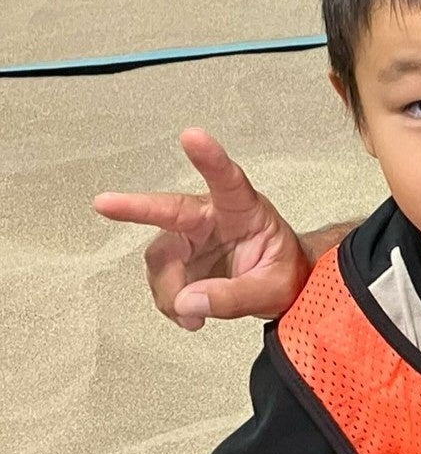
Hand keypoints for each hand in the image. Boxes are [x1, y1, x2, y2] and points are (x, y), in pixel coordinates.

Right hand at [93, 128, 312, 330]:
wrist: (283, 287)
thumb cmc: (284, 274)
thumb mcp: (272, 289)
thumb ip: (235, 296)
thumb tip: (187, 301)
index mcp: (244, 210)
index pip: (228, 180)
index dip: (209, 158)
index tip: (191, 135)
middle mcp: (212, 217)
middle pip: (170, 211)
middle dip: (137, 206)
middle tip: (103, 202)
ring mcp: (191, 237)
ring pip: (160, 259)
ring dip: (169, 291)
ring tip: (194, 319)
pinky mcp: (178, 259)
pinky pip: (161, 281)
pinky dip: (170, 303)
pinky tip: (190, 316)